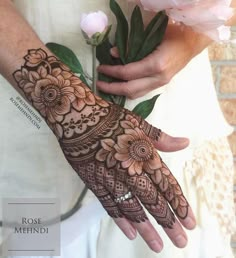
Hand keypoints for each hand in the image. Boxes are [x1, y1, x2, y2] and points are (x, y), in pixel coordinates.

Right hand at [13, 48, 195, 252]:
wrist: (77, 116)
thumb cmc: (109, 118)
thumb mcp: (138, 123)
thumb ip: (161, 138)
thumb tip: (185, 143)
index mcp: (144, 155)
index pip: (166, 185)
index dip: (179, 204)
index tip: (190, 223)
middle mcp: (130, 170)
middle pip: (153, 201)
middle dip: (168, 222)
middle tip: (180, 241)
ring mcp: (110, 178)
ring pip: (132, 208)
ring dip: (147, 228)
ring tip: (158, 246)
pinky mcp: (93, 182)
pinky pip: (109, 204)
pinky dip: (120, 220)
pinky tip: (130, 232)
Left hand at [97, 24, 211, 98]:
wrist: (191, 43)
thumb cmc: (173, 34)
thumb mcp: (152, 34)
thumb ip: (131, 45)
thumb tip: (113, 53)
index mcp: (156, 64)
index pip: (127, 73)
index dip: (111, 72)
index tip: (100, 69)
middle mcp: (158, 78)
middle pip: (129, 89)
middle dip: (112, 88)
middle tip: (99, 84)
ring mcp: (160, 84)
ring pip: (135, 94)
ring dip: (119, 92)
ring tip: (108, 86)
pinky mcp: (160, 85)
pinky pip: (141, 92)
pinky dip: (129, 91)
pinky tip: (121, 86)